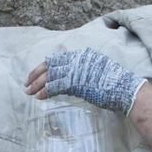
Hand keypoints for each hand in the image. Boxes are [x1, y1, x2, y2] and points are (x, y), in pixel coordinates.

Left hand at [24, 47, 146, 116]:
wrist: (125, 89)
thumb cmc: (116, 83)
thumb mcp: (99, 70)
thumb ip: (85, 70)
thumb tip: (73, 78)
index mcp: (83, 55)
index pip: (57, 58)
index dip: (44, 66)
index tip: (36, 73)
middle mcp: (78, 59)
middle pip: (50, 64)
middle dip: (36, 74)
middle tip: (26, 83)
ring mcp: (77, 70)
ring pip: (50, 75)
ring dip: (37, 84)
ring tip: (28, 92)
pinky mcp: (76, 82)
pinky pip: (55, 86)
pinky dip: (45, 91)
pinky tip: (39, 97)